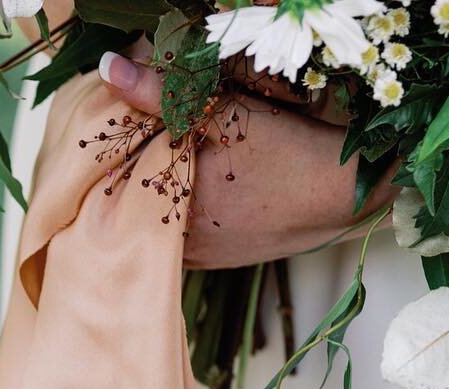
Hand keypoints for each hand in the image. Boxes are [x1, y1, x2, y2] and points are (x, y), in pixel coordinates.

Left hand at [98, 51, 393, 269]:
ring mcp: (197, 258)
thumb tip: (109, 67)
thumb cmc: (284, 152)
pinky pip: (181, 237)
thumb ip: (160, 92)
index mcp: (166, 207)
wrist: (339, 196)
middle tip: (142, 133)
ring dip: (155, 192)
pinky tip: (195, 186)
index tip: (119, 120)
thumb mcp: (220, 111)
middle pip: (133, 201)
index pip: (115, 177)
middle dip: (132, 168)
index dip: (115, 144)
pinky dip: (178, 212)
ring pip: (156, 220)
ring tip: (174, 159)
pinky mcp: (217, 261)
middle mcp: (176, 244)